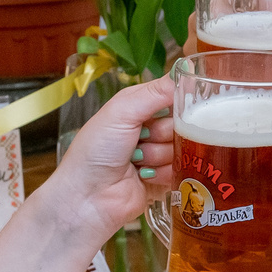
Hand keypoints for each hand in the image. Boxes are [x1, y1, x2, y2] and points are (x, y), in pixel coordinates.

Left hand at [38, 77, 176, 246]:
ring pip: (183, 147)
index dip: (179, 100)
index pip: (172, 94)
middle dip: (164, 132)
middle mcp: (148, 127)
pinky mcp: (164, 178)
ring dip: (160, 155)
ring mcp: (157, 154)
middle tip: (142, 139)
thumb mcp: (121, 112)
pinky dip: (164, 173)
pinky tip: (144, 177)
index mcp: (137, 106)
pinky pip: (182, 169)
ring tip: (137, 162)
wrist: (87, 199)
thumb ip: (155, 93)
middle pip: (181, 122)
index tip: (177, 108)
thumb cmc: (95, 151)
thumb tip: (184, 72)